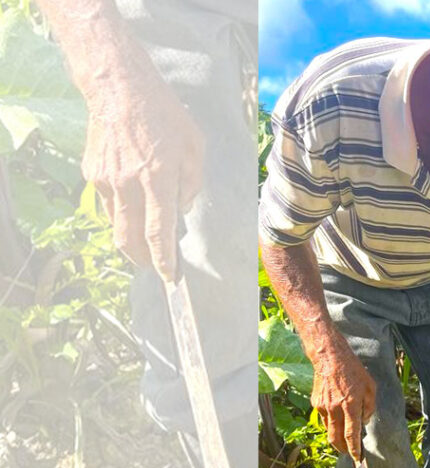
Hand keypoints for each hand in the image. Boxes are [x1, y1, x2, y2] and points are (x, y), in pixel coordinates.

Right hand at [82, 62, 203, 280]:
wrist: (119, 88)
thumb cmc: (165, 115)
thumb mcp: (195, 147)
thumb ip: (192, 183)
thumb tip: (181, 209)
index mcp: (158, 177)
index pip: (159, 231)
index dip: (164, 259)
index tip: (169, 276)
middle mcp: (129, 183)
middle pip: (130, 238)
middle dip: (142, 259)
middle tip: (153, 267)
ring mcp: (106, 179)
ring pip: (116, 223)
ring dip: (130, 237)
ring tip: (144, 240)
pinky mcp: (92, 173)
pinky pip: (108, 203)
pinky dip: (121, 211)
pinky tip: (133, 202)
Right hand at [311, 342, 376, 460]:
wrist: (330, 357)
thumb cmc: (353, 371)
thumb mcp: (370, 387)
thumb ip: (369, 407)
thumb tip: (363, 421)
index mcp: (350, 404)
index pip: (352, 433)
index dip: (354, 448)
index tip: (357, 458)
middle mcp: (335, 408)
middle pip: (336, 438)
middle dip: (343, 449)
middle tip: (349, 453)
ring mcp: (323, 406)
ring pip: (329, 430)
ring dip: (336, 437)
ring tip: (344, 437)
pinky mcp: (316, 403)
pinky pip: (324, 418)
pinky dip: (331, 422)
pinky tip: (337, 416)